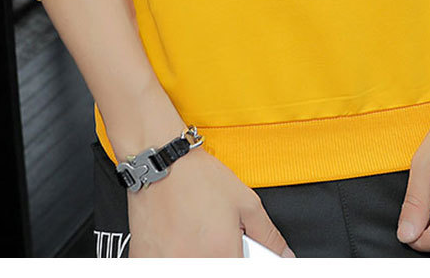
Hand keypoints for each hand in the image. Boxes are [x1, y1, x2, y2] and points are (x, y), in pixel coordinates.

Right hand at [127, 146, 295, 257]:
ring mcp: (167, 267)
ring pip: (192, 267)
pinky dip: (173, 255)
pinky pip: (165, 266)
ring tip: (194, 235)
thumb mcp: (246, 202)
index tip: (237, 251)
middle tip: (215, 238)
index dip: (242, 260)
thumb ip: (268, 235)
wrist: (161, 164)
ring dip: (195, 255)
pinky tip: (175, 237)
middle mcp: (193, 265)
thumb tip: (284, 256)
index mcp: (222, 256)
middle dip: (220, 256)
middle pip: (216, 269)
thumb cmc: (199, 179)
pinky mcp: (145, 262)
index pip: (241, 274)